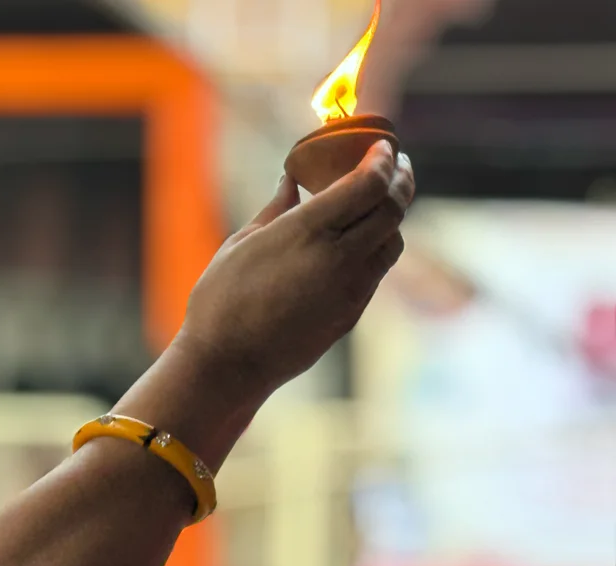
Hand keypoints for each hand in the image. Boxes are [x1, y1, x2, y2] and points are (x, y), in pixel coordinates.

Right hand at [176, 140, 414, 399]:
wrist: (229, 363)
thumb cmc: (222, 299)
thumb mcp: (242, 243)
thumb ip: (276, 208)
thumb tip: (292, 179)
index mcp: (306, 232)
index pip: (368, 184)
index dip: (383, 160)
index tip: (384, 146)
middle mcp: (338, 258)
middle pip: (392, 209)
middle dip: (399, 180)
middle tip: (394, 164)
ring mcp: (350, 289)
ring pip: (393, 241)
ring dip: (392, 216)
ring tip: (379, 200)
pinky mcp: (351, 313)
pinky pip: (377, 271)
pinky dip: (378, 246)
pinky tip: (360, 239)